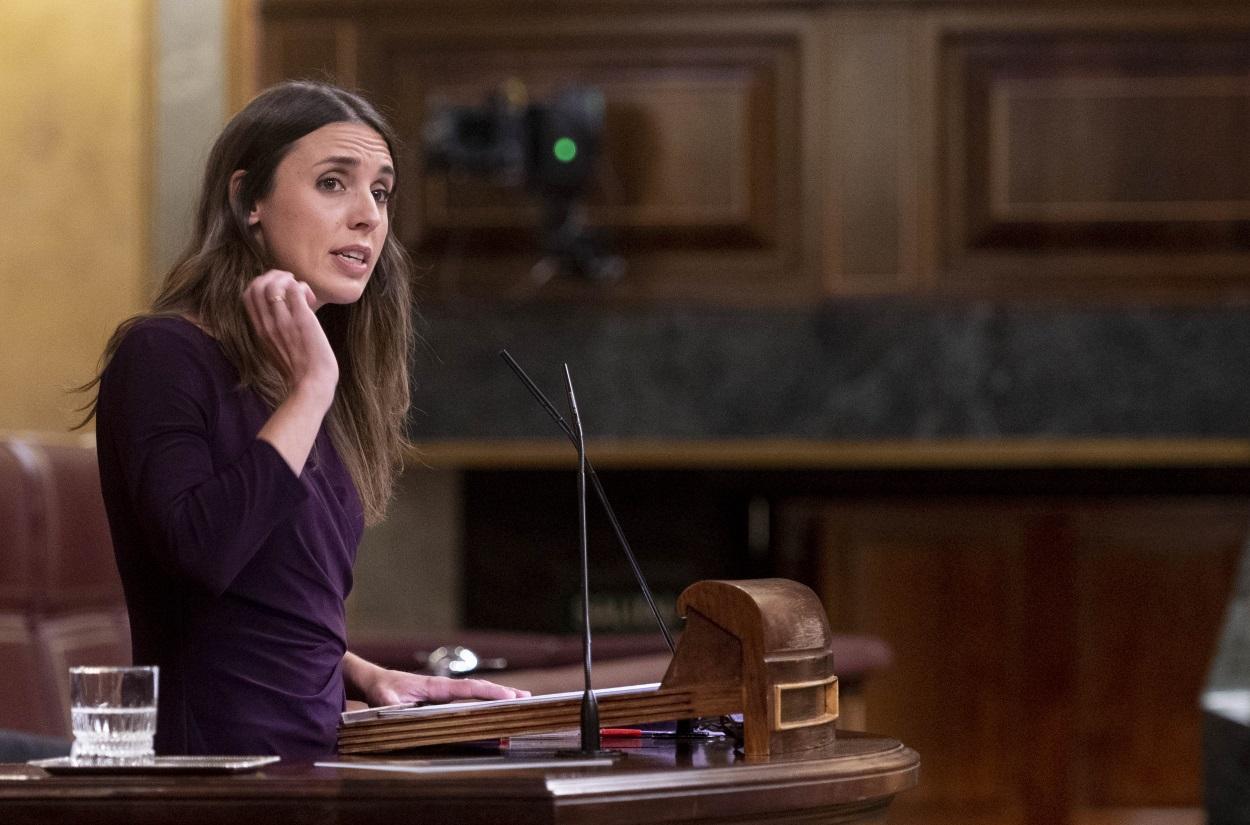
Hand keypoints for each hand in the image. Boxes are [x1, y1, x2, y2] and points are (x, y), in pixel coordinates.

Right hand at [242, 269, 337, 405]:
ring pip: (273, 284)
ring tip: (303, 292)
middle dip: (273, 276)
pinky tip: (311, 300)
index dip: (262, 284)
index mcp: (260, 330)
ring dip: (289, 280)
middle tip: (291, 284)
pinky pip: (295, 289)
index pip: (248, 295)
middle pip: (256, 285)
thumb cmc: (301, 370)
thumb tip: (286, 312)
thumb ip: (276, 331)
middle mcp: (267, 324)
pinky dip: (302, 287)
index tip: (280, 291)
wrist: (312, 384)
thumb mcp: (278, 348)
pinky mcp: (301, 319)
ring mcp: (283, 321)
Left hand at [365, 669, 531, 707]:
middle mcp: (444, 688)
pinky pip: (468, 700)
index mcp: (435, 686)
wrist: (375, 682)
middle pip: (479, 689)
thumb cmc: (381, 689)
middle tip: (526, 698)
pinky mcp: (441, 699)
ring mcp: (444, 693)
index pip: (468, 688)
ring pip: (476, 693)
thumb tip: (398, 709)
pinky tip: (494, 707)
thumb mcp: (383, 698)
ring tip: (520, 700)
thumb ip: (392, 705)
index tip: (509, 696)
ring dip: (497, 696)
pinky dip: (485, 701)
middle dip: (503, 692)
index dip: (489, 692)